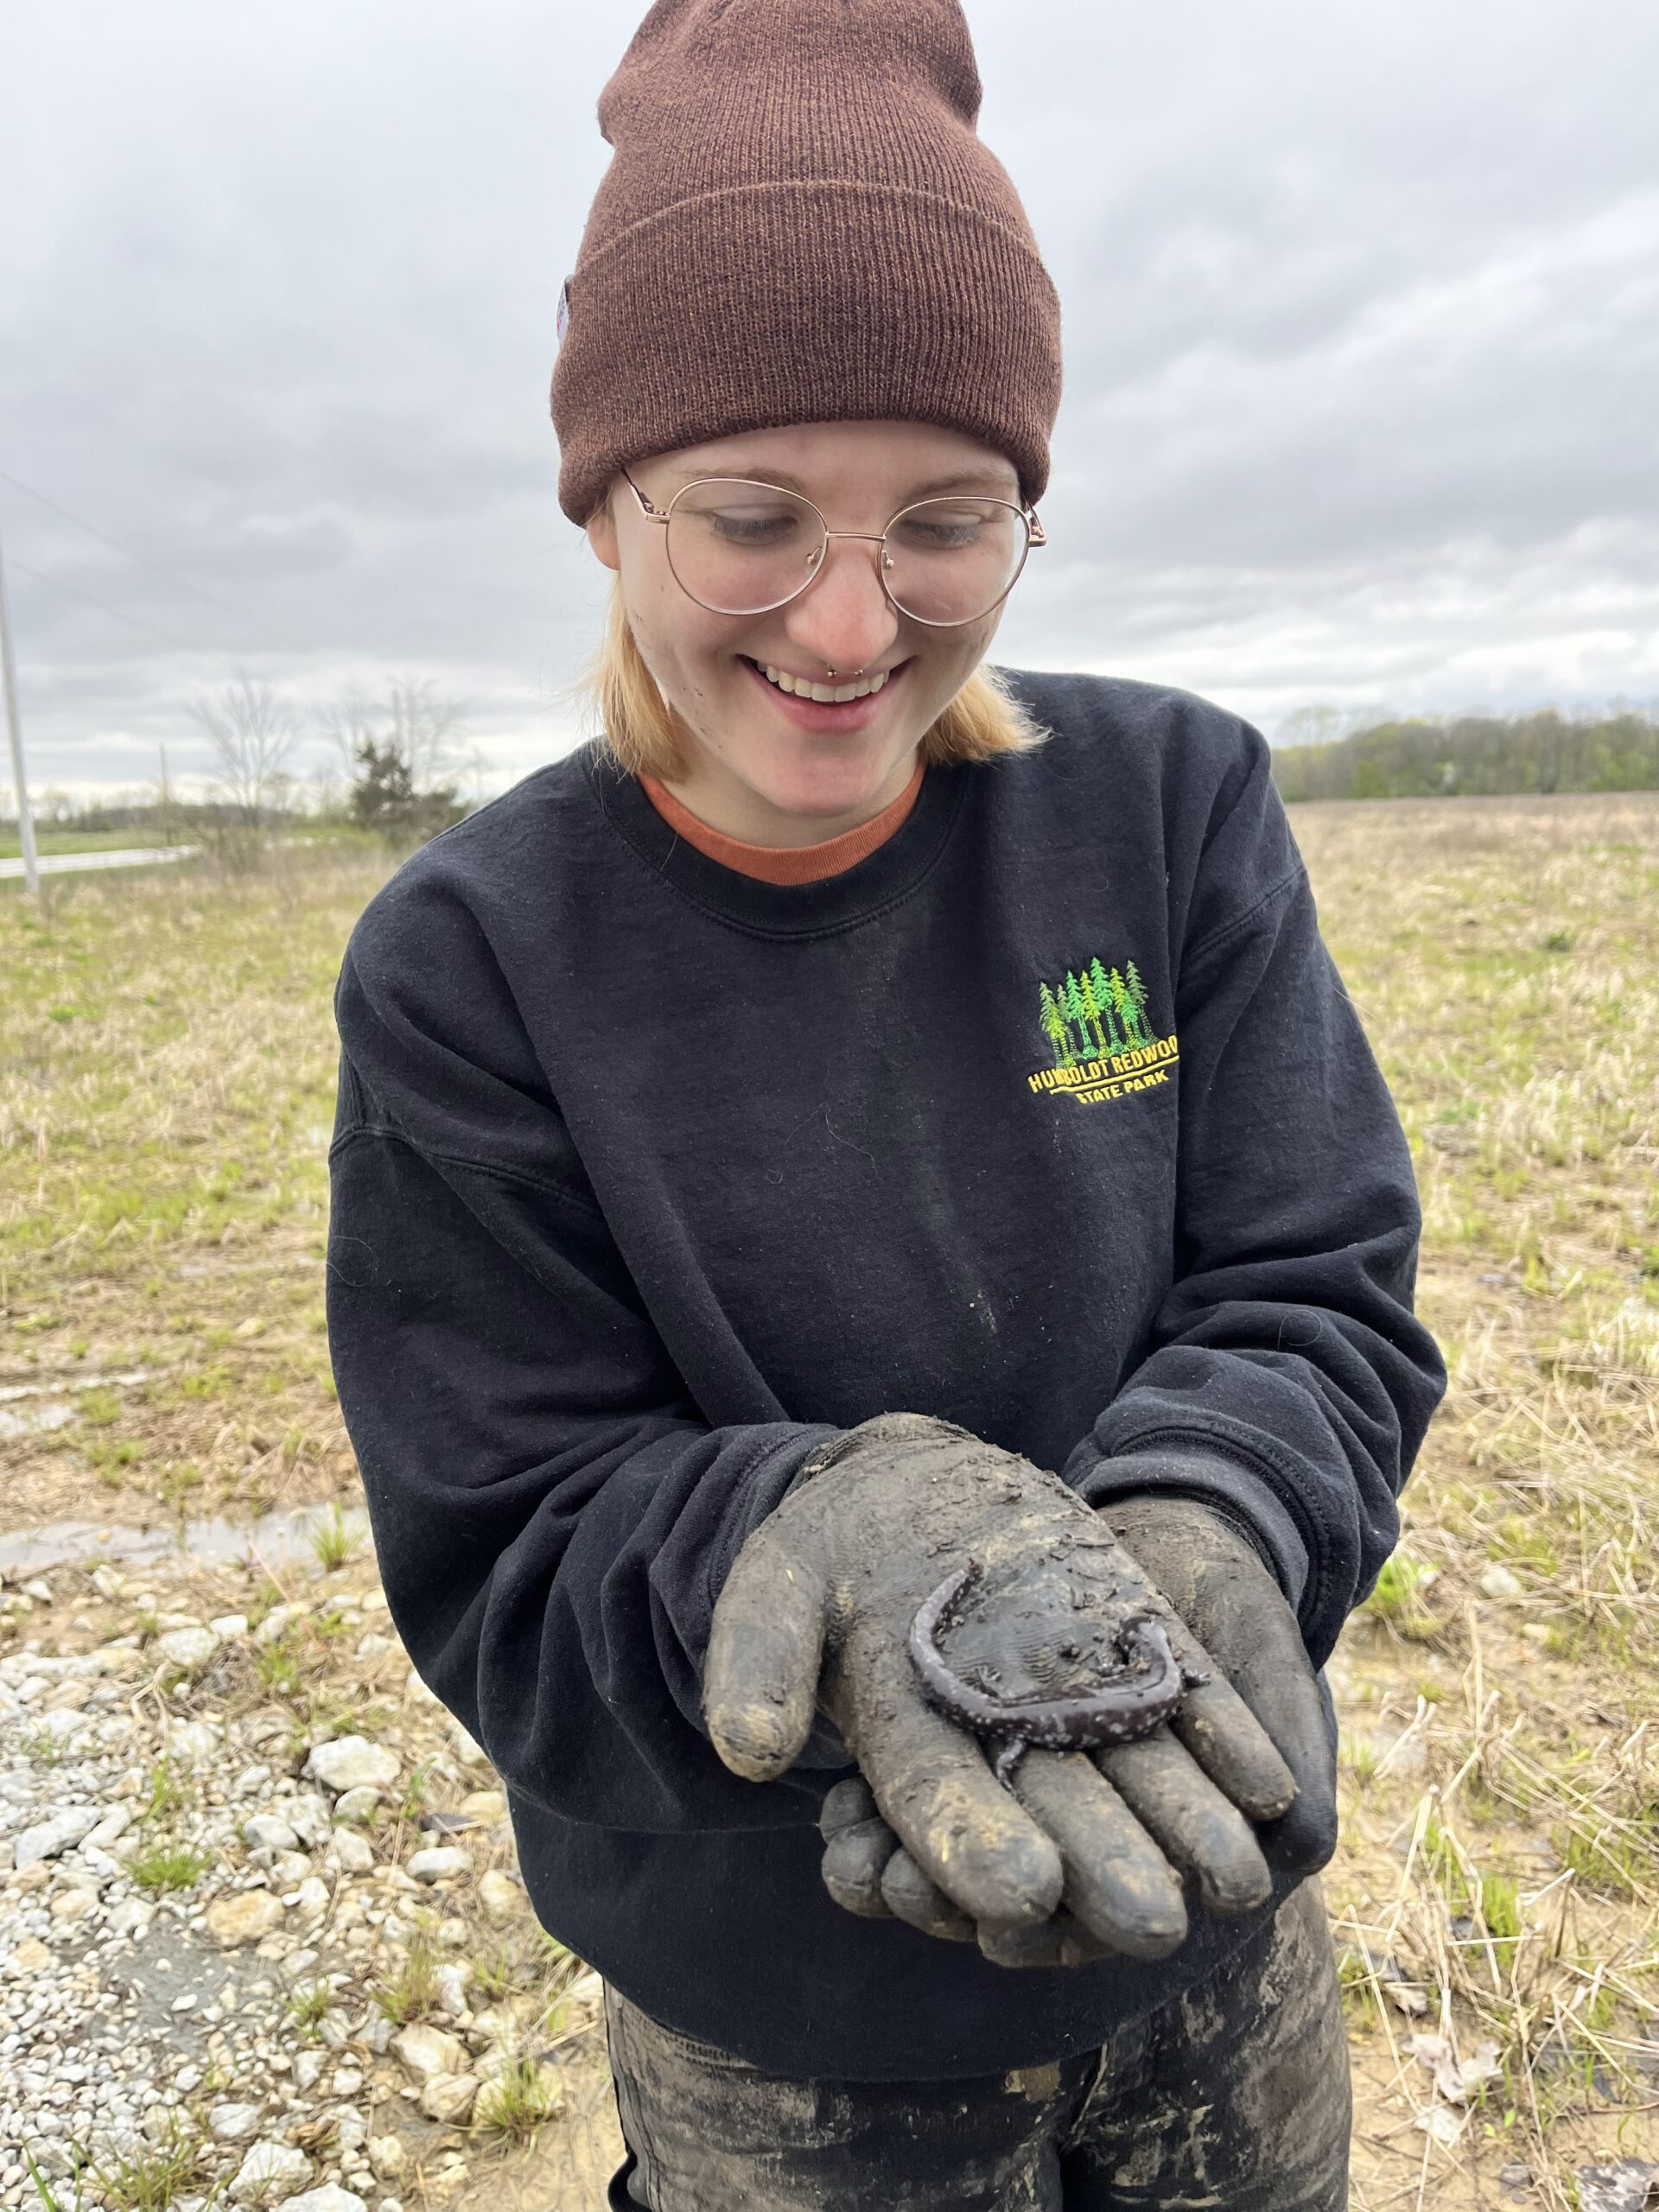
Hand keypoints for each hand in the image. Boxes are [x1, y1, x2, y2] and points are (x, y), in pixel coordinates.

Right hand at [703, 1417, 1297, 1960]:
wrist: (909, 1489)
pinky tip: (1272, 1783)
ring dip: (1186, 1828)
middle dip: (1104, 1871)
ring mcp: (1069, 1702)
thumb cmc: (828, 1541)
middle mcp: (997, 1743)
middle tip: (1151, 1924)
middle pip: (1053, 1817)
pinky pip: (1182, 1709)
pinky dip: (1224, 1744)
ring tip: (1234, 1877)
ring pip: (1132, 1779)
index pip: (939, 1805)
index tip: (1020, 1889)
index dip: (974, 1845)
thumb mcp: (776, 1581)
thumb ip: (756, 1658)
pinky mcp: (1126, 1654)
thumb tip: (747, 1752)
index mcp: (904, 1739)